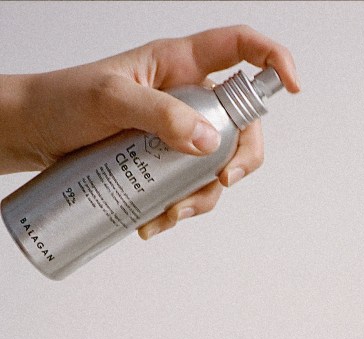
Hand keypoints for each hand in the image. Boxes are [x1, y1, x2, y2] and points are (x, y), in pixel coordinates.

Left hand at [0, 25, 299, 237]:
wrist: (27, 135)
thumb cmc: (59, 102)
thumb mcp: (110, 100)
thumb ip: (160, 115)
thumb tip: (209, 143)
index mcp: (178, 63)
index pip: (239, 49)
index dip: (273, 60)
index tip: (292, 87)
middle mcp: (185, 96)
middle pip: (242, 124)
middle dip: (241, 159)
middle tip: (221, 181)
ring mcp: (176, 133)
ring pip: (217, 167)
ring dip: (202, 198)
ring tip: (166, 215)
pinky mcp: (161, 164)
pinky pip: (189, 190)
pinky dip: (179, 212)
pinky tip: (153, 223)